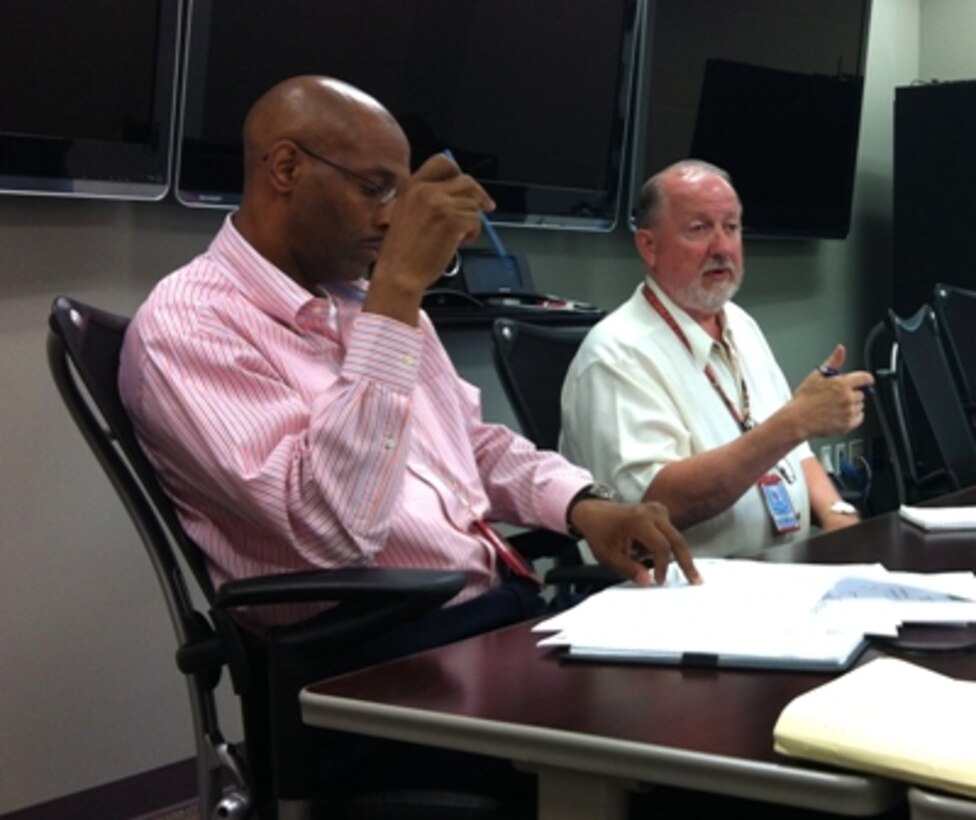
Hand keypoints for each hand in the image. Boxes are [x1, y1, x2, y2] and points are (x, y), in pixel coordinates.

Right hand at [372, 153, 493, 296]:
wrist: (399, 274)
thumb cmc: (402, 253)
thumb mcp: (405, 214)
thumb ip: (427, 200)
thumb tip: (456, 196)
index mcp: (412, 187)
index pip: (442, 163)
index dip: (458, 173)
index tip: (466, 186)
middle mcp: (426, 191)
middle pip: (465, 180)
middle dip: (478, 195)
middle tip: (486, 206)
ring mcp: (440, 204)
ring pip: (473, 203)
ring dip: (473, 220)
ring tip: (463, 235)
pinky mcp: (452, 221)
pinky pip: (476, 220)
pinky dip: (474, 232)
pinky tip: (463, 242)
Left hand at [569, 499, 701, 586]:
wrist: (593, 512)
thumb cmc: (600, 533)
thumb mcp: (608, 556)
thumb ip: (629, 569)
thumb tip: (647, 581)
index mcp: (638, 521)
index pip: (661, 547)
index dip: (663, 566)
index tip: (658, 581)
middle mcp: (652, 512)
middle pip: (677, 540)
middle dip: (687, 562)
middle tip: (696, 581)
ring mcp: (657, 510)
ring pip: (674, 537)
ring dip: (671, 555)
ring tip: (648, 564)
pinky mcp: (659, 512)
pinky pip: (668, 533)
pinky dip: (664, 546)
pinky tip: (643, 552)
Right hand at [787, 344, 873, 438]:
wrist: (797, 420)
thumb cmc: (804, 399)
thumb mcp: (816, 376)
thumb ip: (833, 362)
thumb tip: (841, 349)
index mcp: (842, 383)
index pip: (865, 378)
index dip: (865, 379)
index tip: (863, 382)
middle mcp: (848, 397)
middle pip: (861, 393)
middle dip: (852, 393)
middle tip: (836, 397)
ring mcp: (849, 411)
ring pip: (860, 406)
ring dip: (852, 405)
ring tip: (835, 407)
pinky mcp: (848, 424)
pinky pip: (859, 418)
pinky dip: (852, 417)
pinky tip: (838, 415)